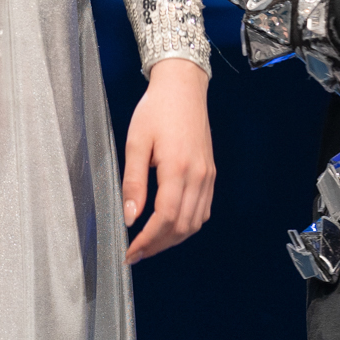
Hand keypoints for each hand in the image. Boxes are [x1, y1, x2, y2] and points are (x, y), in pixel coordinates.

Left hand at [122, 58, 214, 263]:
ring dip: (173, 238)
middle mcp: (198, 175)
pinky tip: (170, 225)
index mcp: (178, 168)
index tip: (129, 252)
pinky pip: (203, 209)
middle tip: (135, 253)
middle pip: (182, 226)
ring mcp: (208, 175)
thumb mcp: (136, 142)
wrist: (183, 87)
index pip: (165, 218)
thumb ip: (133, 182)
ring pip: (195, 222)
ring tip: (149, 243)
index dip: (147, 240)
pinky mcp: (210, 172)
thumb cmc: (157, 109)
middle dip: (158, 245)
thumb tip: (130, 216)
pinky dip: (187, 224)